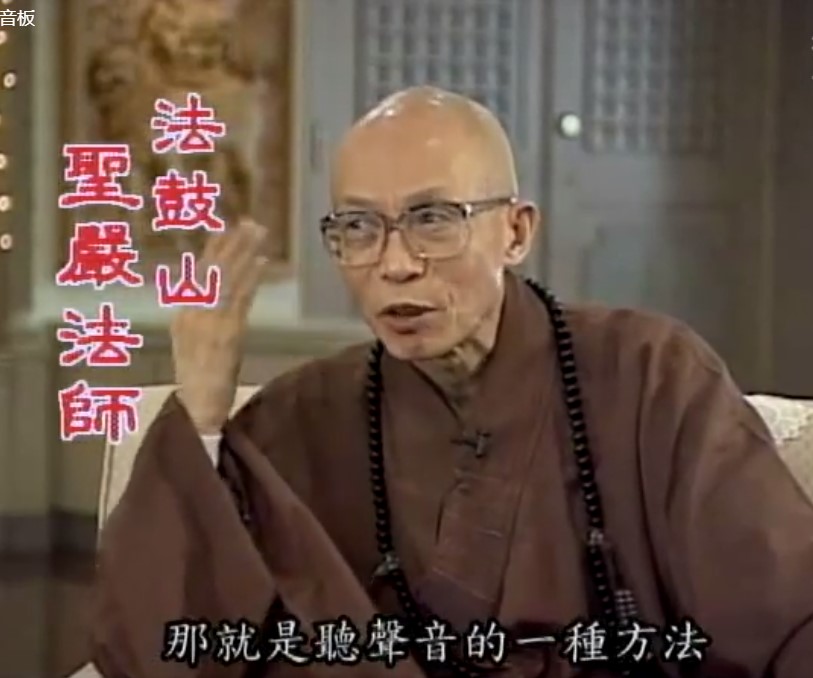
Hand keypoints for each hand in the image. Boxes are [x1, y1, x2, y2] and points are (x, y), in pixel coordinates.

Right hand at [171, 219, 266, 433]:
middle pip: (214, 270)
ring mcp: (210, 322)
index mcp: (184, 314)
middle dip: (232, 244)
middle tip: (249, 223)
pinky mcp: (228, 334)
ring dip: (244, 253)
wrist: (198, 406)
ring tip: (258, 233)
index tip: (227, 227)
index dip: (214, 249)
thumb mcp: (194, 342)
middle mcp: (193, 313)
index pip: (199, 274)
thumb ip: (201, 316)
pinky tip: (262, 262)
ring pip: (228, 279)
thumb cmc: (200, 377)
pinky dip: (251, 279)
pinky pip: (241, 300)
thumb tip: (214, 292)